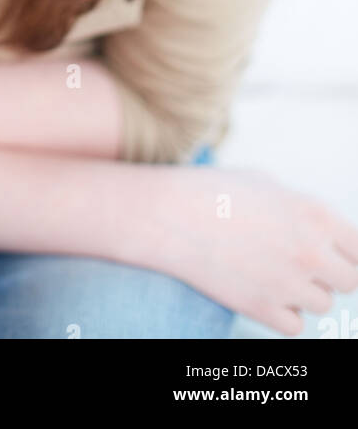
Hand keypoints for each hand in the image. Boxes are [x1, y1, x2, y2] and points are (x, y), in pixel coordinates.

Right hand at [158, 163, 357, 336]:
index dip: (347, 252)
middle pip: (349, 282)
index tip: (334, 254)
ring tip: (273, 272)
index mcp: (315, 214)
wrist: (169, 214)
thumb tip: (319, 231)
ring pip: (322, 305)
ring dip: (304, 293)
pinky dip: (283, 313)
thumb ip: (301, 209)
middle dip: (330, 274)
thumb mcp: (266, 183)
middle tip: (303, 264)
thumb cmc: (213, 190)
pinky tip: (263, 291)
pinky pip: (295, 325)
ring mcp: (287, 284)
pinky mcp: (262, 309)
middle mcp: (310, 251)